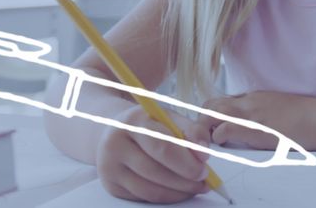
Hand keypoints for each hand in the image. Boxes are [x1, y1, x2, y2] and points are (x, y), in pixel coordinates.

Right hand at [94, 104, 212, 203]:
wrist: (114, 131)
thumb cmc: (149, 124)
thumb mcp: (168, 117)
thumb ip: (190, 130)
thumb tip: (203, 153)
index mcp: (132, 122)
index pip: (162, 145)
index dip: (186, 159)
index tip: (205, 164)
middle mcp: (115, 145)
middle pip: (155, 170)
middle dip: (185, 178)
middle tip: (204, 179)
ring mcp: (110, 168)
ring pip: (150, 189)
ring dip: (179, 191)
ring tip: (197, 186)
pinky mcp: (112, 186)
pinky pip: (145, 197)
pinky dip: (167, 196)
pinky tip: (180, 190)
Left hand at [199, 91, 315, 150]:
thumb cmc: (306, 117)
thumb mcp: (280, 107)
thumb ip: (263, 111)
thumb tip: (254, 125)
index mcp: (254, 97)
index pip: (222, 101)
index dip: (213, 115)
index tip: (213, 127)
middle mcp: (248, 102)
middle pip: (211, 103)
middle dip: (202, 119)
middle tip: (206, 136)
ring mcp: (249, 113)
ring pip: (211, 112)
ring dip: (206, 126)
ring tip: (210, 140)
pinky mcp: (253, 128)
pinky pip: (223, 128)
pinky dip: (217, 136)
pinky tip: (222, 143)